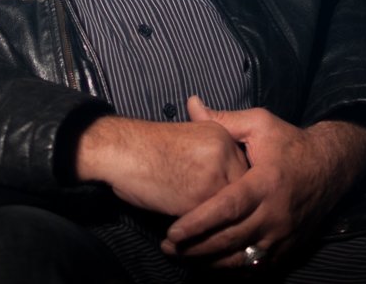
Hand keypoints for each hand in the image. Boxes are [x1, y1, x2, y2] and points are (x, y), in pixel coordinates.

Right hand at [73, 112, 248, 216]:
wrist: (122, 149)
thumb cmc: (148, 146)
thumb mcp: (189, 136)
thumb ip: (213, 152)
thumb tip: (231, 179)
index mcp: (222, 135)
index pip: (244, 171)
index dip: (236, 189)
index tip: (226, 200)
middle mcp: (224, 153)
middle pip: (242, 191)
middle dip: (231, 208)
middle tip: (222, 220)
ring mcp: (214, 176)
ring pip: (228, 209)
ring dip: (218, 222)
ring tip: (206, 229)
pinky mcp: (198, 199)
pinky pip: (210, 222)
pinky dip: (201, 230)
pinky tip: (188, 229)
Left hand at [163, 97, 365, 267]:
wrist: (331, 166)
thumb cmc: (289, 143)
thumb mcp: (259, 124)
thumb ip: (223, 120)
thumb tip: (191, 104)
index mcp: (265, 182)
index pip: (227, 208)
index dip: (198, 222)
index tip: (173, 231)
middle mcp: (275, 213)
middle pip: (230, 239)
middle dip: (196, 247)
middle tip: (168, 247)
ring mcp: (284, 234)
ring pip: (243, 259)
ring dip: (210, 263)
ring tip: (182, 258)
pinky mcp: (289, 247)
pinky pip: (259, 268)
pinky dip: (234, 271)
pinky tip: (212, 265)